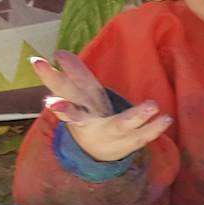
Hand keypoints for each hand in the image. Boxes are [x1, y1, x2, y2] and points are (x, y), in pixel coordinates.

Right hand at [31, 51, 171, 162]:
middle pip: (78, 115)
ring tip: (152, 105)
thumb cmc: (89, 115)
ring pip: (119, 126)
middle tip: (55, 102)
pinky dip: (154, 128)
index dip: (49, 76)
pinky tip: (167, 118)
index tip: (36, 62)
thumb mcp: (81, 94)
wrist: (98, 152)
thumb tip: (60, 52)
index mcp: (75, 106)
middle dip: (72, 108)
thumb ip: (74, 73)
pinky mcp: (127, 142)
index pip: (60, 89)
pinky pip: (142, 136)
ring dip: (135, 117)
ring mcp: (108, 134)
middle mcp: (87, 123)